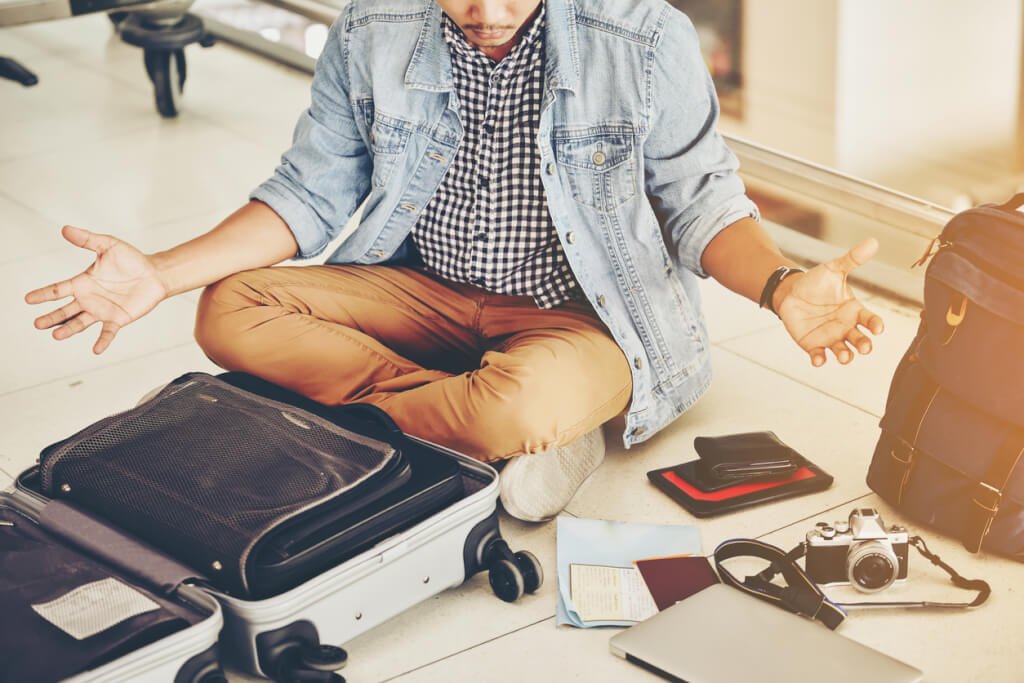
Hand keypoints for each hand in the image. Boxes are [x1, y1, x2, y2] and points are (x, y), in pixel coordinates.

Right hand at [25, 226, 167, 353]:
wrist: (154, 274)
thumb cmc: (131, 260)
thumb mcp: (108, 245)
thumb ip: (87, 239)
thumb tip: (65, 229)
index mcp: (83, 282)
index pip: (58, 289)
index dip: (43, 294)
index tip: (28, 299)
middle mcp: (89, 299)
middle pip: (65, 310)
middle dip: (51, 317)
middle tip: (37, 324)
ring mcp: (102, 310)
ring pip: (80, 323)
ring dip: (68, 330)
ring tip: (55, 336)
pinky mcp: (118, 318)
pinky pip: (108, 332)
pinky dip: (102, 341)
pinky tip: (96, 349)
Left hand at [775, 238, 884, 366]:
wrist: (791, 292)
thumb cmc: (816, 282)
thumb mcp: (834, 269)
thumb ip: (852, 259)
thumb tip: (873, 242)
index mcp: (855, 311)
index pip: (870, 320)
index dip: (876, 325)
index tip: (879, 328)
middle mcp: (846, 327)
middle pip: (860, 340)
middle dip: (864, 345)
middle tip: (865, 347)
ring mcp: (830, 337)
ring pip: (843, 351)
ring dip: (845, 355)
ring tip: (844, 355)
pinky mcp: (813, 344)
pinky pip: (819, 355)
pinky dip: (820, 360)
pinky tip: (819, 360)